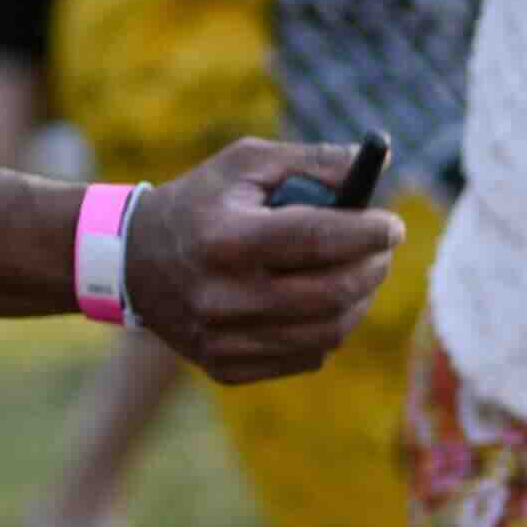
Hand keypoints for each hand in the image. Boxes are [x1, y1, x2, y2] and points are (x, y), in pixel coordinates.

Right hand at [124, 137, 401, 379]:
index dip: (366, 233)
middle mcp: (220, 295)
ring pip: (326, 333)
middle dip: (372, 268)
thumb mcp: (246, 164)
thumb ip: (313, 161)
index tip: (393, 226)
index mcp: (224, 237)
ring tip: (360, 273)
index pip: (315, 239)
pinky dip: (326, 329)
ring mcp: (221, 338)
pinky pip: (304, 358)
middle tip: (383, 249)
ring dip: (357, 301)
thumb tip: (375, 160)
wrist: (134, 262)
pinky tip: (321, 302)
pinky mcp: (224, 367)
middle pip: (329, 294)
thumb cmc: (203, 202)